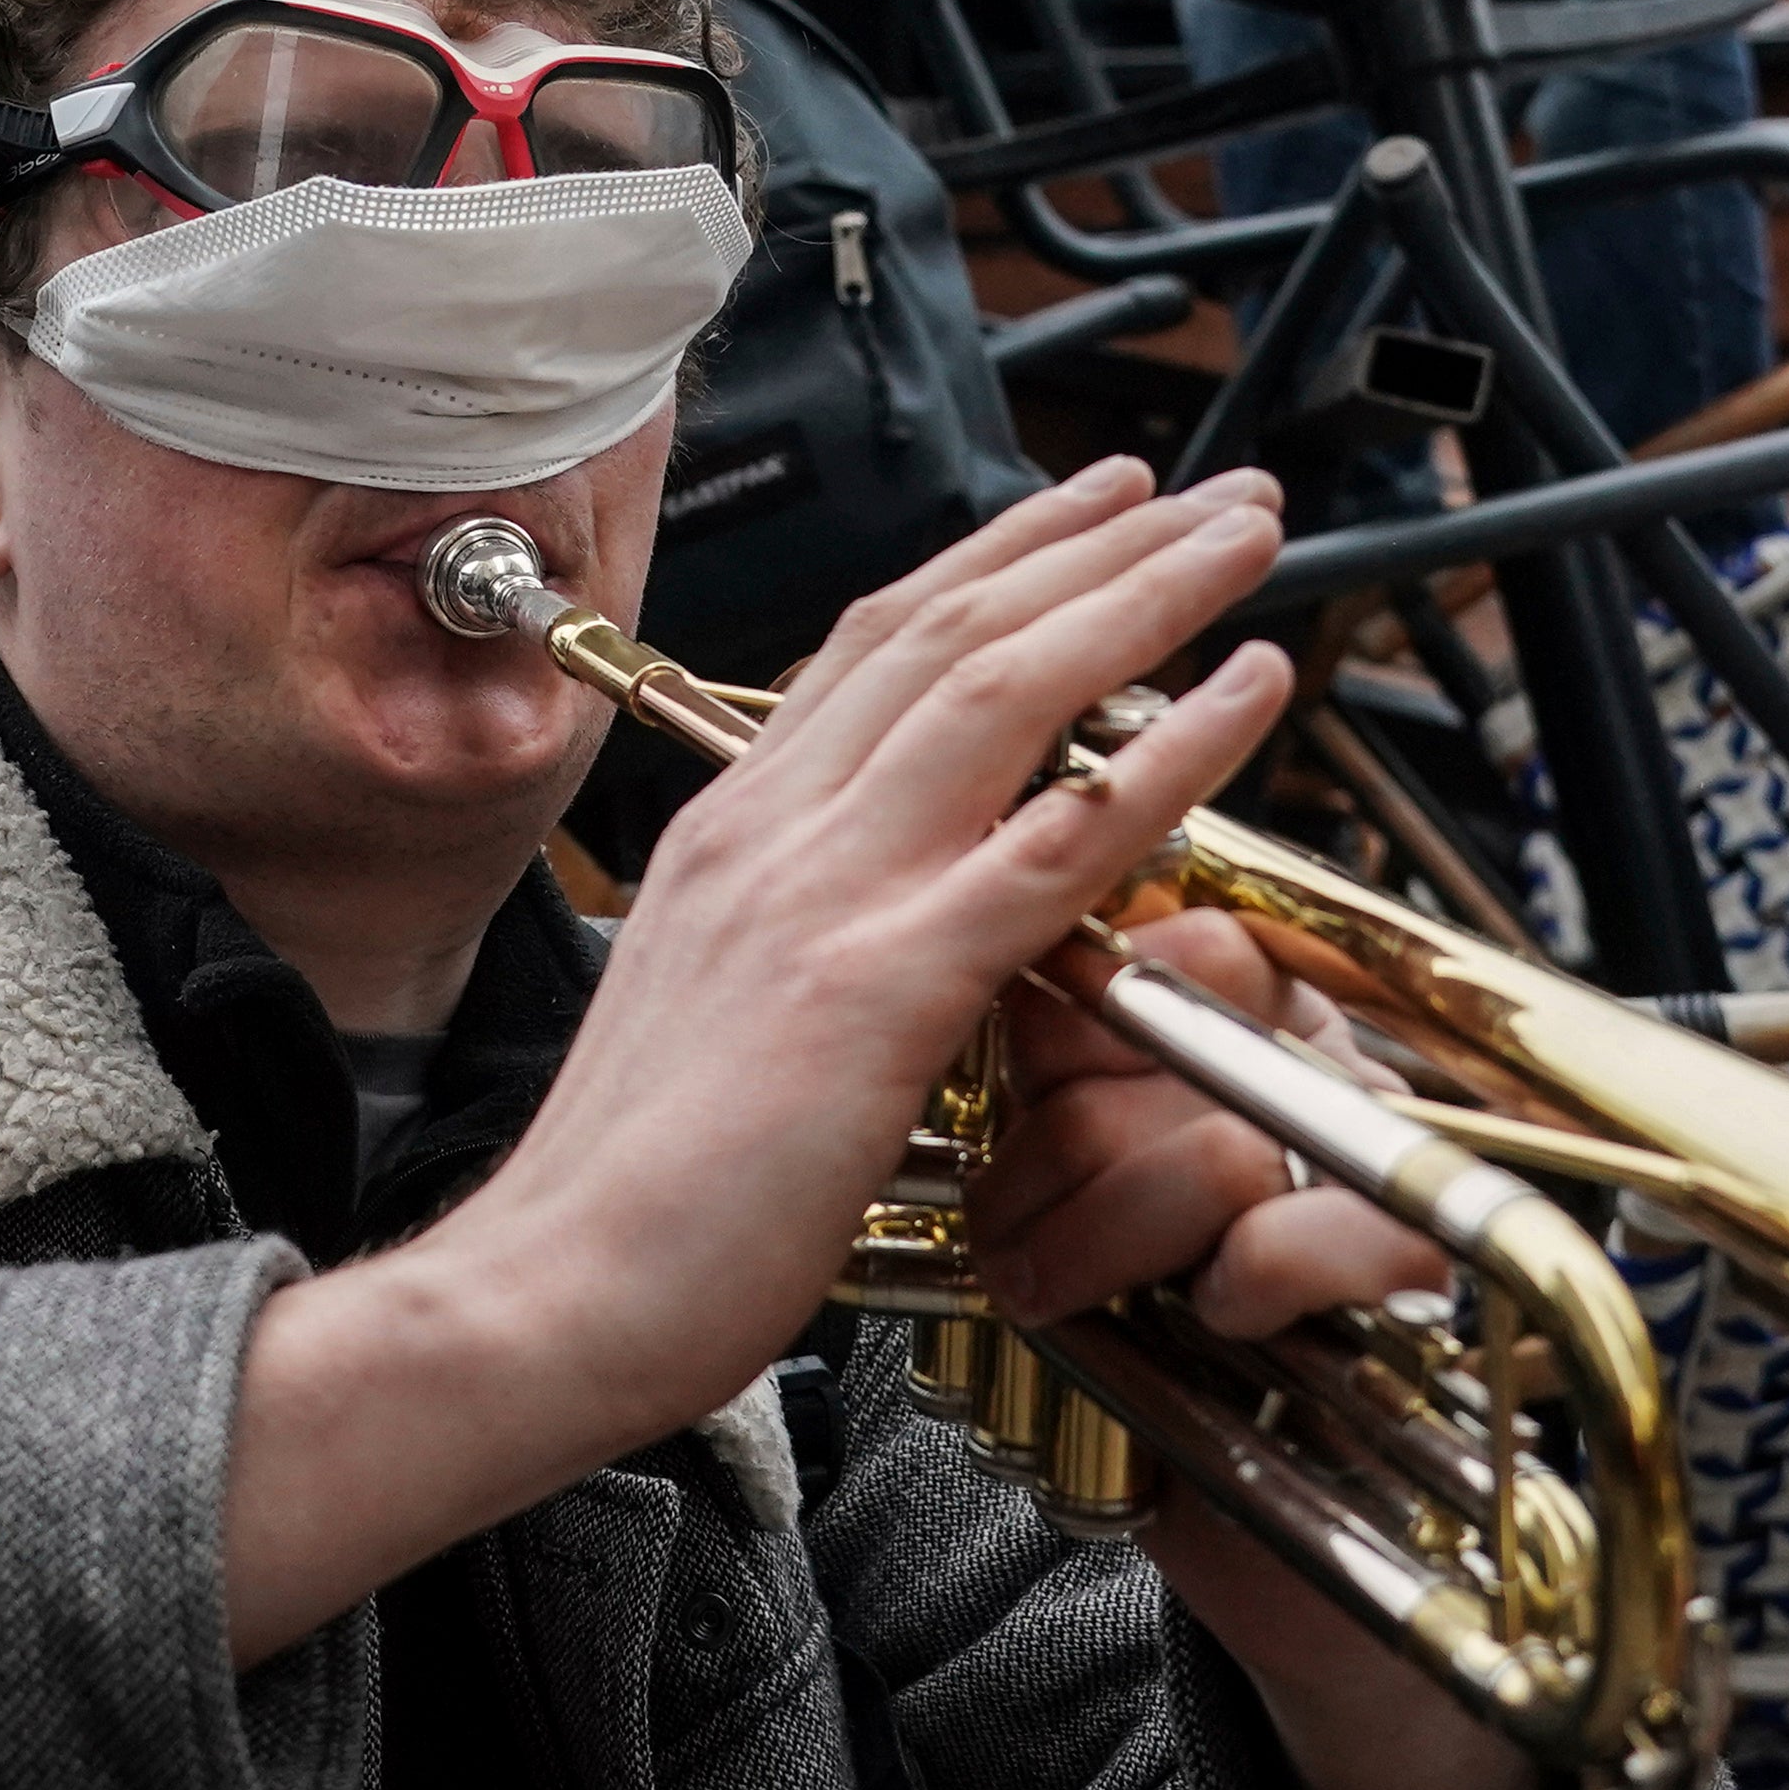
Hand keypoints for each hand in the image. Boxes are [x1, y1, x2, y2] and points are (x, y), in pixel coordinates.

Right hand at [219, 465, 1292, 1661]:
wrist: (543, 1299)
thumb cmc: (623, 1204)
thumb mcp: (705, 1018)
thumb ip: (788, 942)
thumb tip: (863, 923)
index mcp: (728, 834)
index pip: (875, 643)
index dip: (993, 560)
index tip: (1085, 511)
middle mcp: (772, 832)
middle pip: (954, 627)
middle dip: (1092, 539)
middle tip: (1204, 490)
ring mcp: (825, 896)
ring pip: (1007, 687)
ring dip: (1143, 593)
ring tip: (1243, 535)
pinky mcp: (879, 986)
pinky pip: (1053, 842)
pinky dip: (1163, 751)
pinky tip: (1245, 694)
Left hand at [966, 915, 1561, 1789]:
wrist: (1296, 1555)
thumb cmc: (1167, 1368)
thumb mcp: (1077, 1209)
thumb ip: (1055, 1095)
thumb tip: (990, 1004)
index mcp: (1245, 1019)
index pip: (1146, 945)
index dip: (1049, 1033)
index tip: (1002, 1123)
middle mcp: (1319, 1066)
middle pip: (1154, 1037)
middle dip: (1046, 1163)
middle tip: (1014, 1249)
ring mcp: (1377, 1161)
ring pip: (1209, 1142)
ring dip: (1103, 1239)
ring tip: (1065, 1295)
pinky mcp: (1417, 1268)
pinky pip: (1308, 1236)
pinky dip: (1242, 1285)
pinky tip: (1217, 1318)